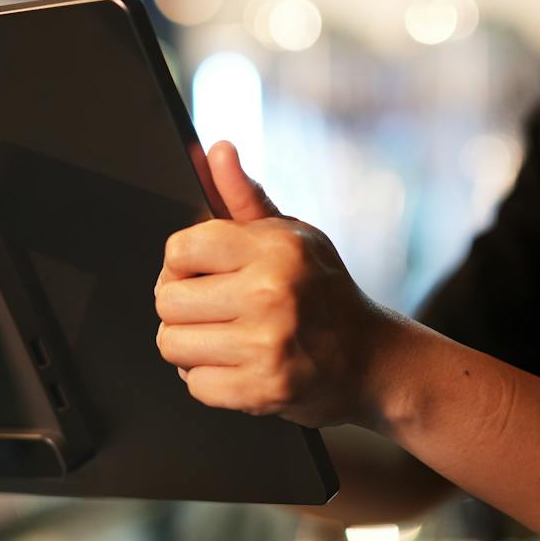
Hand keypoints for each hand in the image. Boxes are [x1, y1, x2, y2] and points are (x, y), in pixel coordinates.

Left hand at [155, 142, 391, 427]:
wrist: (373, 360)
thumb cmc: (325, 293)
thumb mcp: (292, 236)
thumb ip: (244, 197)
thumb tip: (217, 151)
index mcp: (275, 248)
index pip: (179, 250)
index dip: (182, 265)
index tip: (202, 273)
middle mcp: (271, 292)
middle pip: (166, 300)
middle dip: (182, 308)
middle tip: (216, 310)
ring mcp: (267, 344)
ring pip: (172, 344)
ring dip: (191, 346)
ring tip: (226, 338)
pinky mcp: (262, 389)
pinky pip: (194, 384)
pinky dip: (210, 379)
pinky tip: (238, 366)